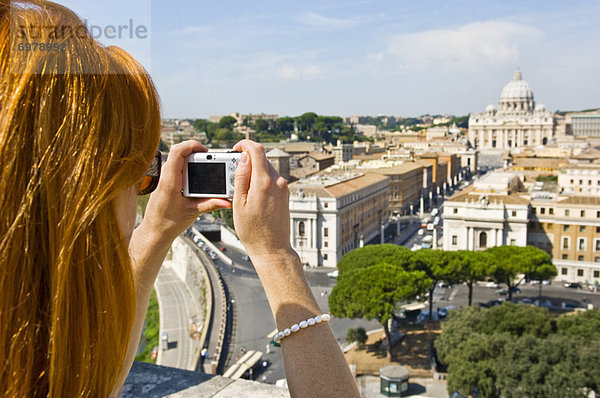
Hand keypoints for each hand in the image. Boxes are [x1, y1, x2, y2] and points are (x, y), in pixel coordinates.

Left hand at [141, 140, 230, 244]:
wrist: (154, 232)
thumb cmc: (169, 223)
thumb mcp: (192, 212)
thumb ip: (210, 204)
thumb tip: (227, 201)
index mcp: (170, 182)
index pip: (178, 152)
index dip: (192, 145)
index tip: (205, 150)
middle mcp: (165, 177)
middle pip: (179, 152)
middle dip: (196, 151)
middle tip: (210, 158)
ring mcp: (164, 179)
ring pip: (177, 159)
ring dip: (192, 158)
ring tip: (206, 165)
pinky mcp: (166, 182)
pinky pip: (176, 168)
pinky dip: (188, 166)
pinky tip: (197, 174)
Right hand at [232, 140, 291, 258]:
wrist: (272, 248)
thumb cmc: (253, 230)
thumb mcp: (238, 203)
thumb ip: (241, 177)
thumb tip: (243, 158)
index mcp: (264, 182)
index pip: (257, 150)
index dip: (244, 145)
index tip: (235, 149)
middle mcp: (277, 182)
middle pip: (262, 158)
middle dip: (247, 161)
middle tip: (234, 174)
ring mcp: (284, 188)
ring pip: (267, 168)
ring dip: (254, 171)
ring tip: (242, 189)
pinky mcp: (286, 194)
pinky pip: (272, 179)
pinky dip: (261, 180)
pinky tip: (253, 195)